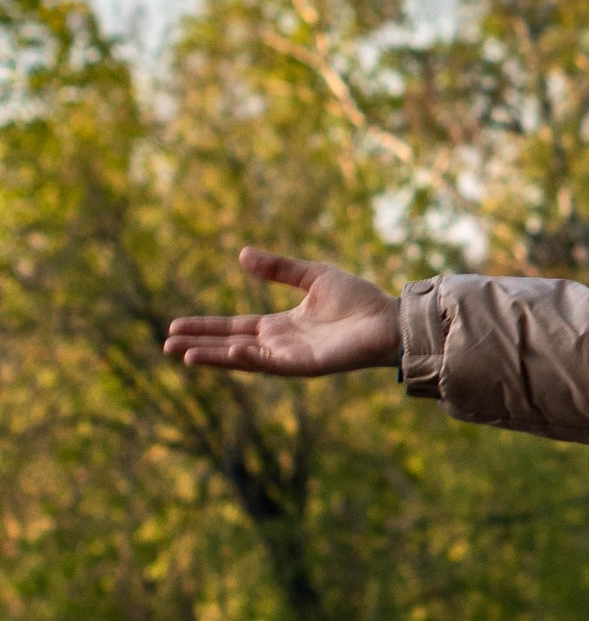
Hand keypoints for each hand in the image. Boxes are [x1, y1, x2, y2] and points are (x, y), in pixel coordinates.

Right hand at [165, 249, 402, 378]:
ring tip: (183, 354)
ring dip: (214, 357)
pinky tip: (228, 351)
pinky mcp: (307, 366)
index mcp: (281, 326)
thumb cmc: (358, 300)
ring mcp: (292, 358)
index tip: (176, 325)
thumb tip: (242, 254)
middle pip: (230, 347)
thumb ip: (279, 269)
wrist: (390, 318)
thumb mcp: (313, 276)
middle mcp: (281, 345)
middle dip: (199, 347)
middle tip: (166, 345)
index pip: (234, 328)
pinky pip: (272, 364)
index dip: (206, 327)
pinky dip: (249, 359)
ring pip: (244, 360)